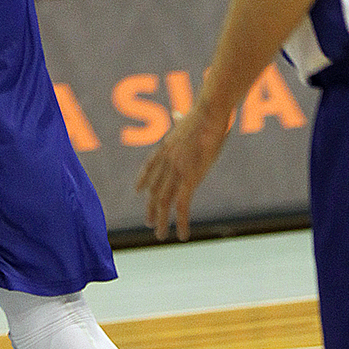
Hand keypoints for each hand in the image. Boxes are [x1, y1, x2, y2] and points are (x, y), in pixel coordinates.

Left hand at [136, 98, 230, 239]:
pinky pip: (182, 205)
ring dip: (161, 220)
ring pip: (164, 201)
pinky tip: (182, 235)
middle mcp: (167, 160)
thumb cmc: (205, 113)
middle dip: (151, 207)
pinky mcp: (189, 178)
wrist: (209, 113)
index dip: (144, 179)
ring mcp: (176, 169)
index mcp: (167, 146)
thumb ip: (181, 121)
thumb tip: (178, 114)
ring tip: (159, 235)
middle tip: (149, 222)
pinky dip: (180, 222)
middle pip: (155, 188)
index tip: (138, 190)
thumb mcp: (189, 118)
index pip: (150, 165)